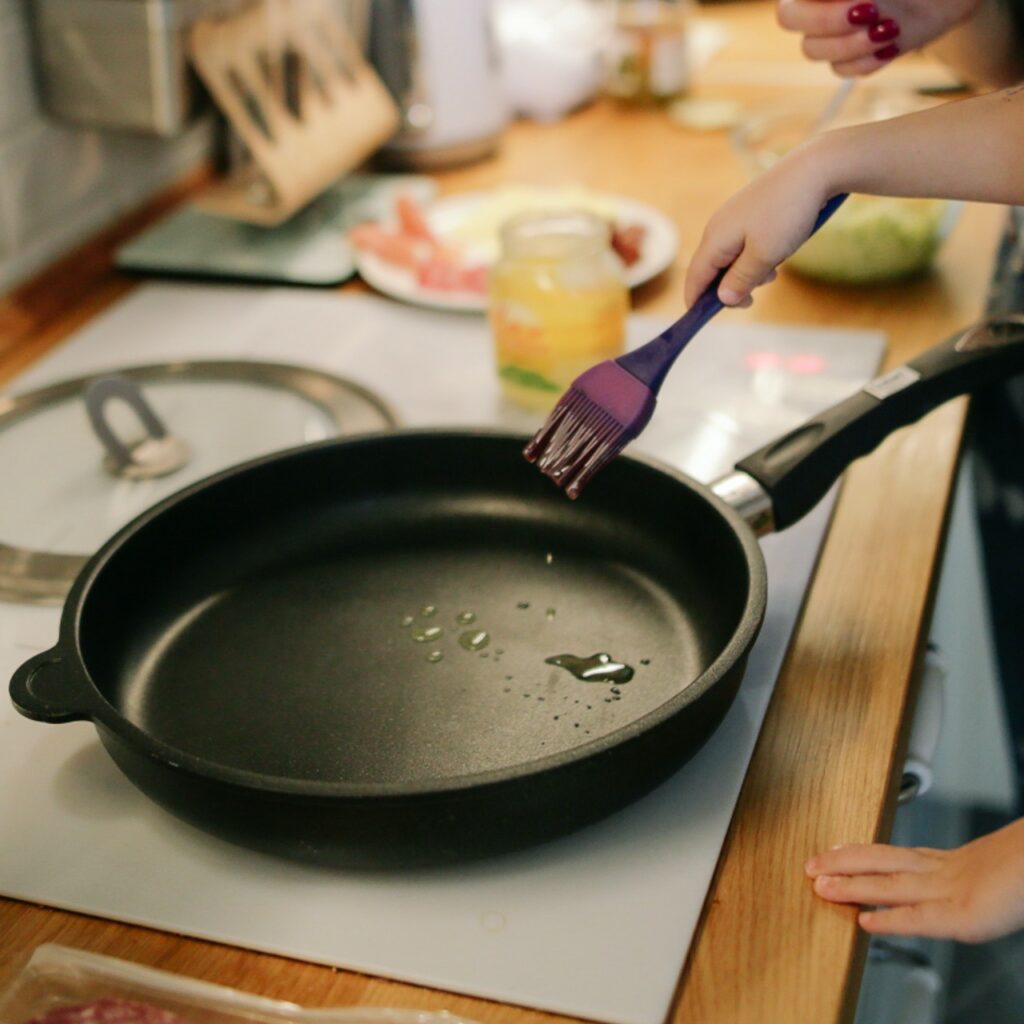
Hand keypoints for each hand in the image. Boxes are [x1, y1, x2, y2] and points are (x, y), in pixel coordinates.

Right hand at [684, 138, 835, 307]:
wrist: (814, 169)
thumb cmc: (787, 213)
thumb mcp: (765, 255)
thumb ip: (741, 280)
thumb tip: (721, 299)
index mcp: (715, 239)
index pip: (695, 278)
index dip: (695, 302)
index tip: (701, 321)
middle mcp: (718, 228)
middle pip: (711, 269)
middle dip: (728, 289)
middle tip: (752, 300)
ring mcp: (733, 218)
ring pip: (729, 258)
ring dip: (746, 274)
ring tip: (773, 274)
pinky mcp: (749, 212)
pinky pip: (742, 245)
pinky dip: (754, 258)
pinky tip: (776, 256)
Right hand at [776, 0, 983, 75]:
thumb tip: (850, 1)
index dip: (817, 3)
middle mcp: (817, 2)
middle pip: (790, 19)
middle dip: (828, 18)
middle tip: (871, 9)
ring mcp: (833, 33)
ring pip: (815, 50)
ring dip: (852, 42)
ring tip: (892, 28)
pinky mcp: (853, 58)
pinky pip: (843, 69)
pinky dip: (869, 59)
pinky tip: (894, 44)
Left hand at [805, 817, 1023, 943]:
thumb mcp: (994, 868)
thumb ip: (974, 877)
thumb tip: (972, 884)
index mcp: (952, 861)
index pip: (897, 855)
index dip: (862, 853)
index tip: (836, 849)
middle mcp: (944, 871)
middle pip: (882, 861)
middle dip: (842, 863)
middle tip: (811, 865)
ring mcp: (952, 890)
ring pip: (889, 883)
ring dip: (851, 885)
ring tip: (821, 886)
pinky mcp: (965, 915)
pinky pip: (919, 918)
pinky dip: (890, 920)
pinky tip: (865, 922)